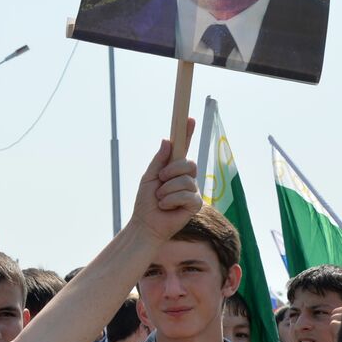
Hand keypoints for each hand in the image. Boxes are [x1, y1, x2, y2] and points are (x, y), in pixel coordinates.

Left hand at [131, 119, 200, 242]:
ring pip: (186, 181)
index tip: (189, 118)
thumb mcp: (149, 177)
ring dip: (167, 190)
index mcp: (174, 168)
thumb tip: (167, 140)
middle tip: (159, 180)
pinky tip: (165, 207)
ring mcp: (192, 190)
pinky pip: (187, 196)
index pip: (183, 148)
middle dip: (171, 171)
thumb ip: (158, 160)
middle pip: (188, 163)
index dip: (187, 133)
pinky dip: (171, 201)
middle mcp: (186, 177)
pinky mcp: (195, 204)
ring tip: (160, 199)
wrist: (145, 223)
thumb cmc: (145, 201)